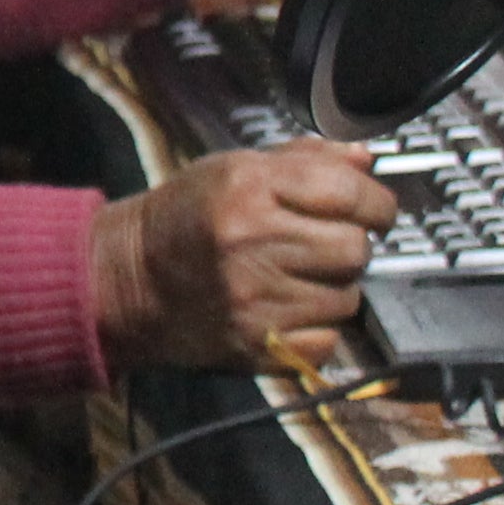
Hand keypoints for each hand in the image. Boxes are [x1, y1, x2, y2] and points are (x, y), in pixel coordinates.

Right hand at [91, 144, 395, 369]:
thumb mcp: (233, 168)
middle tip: (324, 245)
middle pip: (355, 249)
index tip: (372, 210)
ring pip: (347, 298)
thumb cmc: (186, 216)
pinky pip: (326, 341)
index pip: (350, 193)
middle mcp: (251, 242)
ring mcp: (253, 299)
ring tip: (300, 278)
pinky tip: (290, 312)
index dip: (377, 203)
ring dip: (334, 289)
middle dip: (350, 245)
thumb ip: (303, 160)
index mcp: (246, 187)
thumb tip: (367, 162)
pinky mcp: (255, 345)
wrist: (127, 280)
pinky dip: (317, 329)